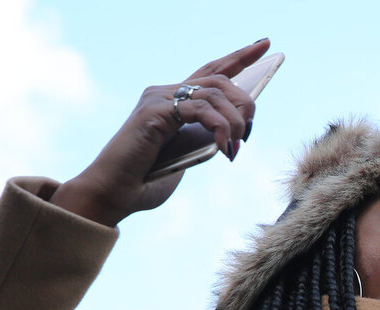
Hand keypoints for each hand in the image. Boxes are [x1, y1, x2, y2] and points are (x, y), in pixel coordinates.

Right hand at [51, 39, 270, 226]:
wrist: (114, 193)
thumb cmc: (145, 181)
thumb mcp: (187, 158)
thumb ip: (205, 140)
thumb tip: (233, 134)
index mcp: (173, 101)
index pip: (211, 70)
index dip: (240, 56)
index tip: (265, 45)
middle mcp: (164, 92)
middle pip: (220, 79)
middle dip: (244, 103)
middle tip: (247, 132)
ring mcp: (158, 98)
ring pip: (215, 93)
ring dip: (234, 121)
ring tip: (234, 146)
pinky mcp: (155, 110)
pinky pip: (201, 108)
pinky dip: (219, 127)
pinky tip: (223, 148)